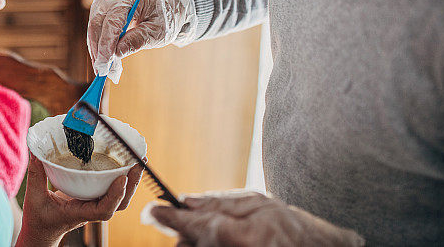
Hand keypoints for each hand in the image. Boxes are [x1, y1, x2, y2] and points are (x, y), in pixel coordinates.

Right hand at [17, 155, 142, 246]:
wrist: (41, 232)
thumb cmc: (38, 219)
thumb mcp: (33, 198)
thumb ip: (35, 176)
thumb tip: (36, 153)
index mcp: (79, 213)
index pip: (104, 210)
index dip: (115, 195)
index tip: (121, 179)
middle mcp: (91, 210)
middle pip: (120, 203)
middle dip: (131, 184)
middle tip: (139, 163)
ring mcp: (94, 205)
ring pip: (119, 198)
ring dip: (131, 181)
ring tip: (138, 161)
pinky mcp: (93, 199)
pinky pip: (112, 190)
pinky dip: (122, 179)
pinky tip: (126, 164)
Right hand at [87, 0, 197, 82]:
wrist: (167, 3)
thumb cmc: (165, 15)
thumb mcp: (158, 30)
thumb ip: (138, 40)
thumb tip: (116, 53)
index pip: (112, 20)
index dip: (106, 44)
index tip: (104, 65)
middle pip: (97, 23)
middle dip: (98, 50)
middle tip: (103, 72)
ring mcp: (105, 0)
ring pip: (93, 28)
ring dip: (97, 50)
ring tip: (106, 70)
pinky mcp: (102, 9)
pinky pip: (96, 29)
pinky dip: (99, 46)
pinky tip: (105, 60)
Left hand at [149, 191, 364, 246]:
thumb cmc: (292, 227)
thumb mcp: (258, 204)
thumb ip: (219, 203)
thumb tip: (185, 202)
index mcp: (238, 236)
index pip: (190, 225)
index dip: (166, 217)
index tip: (151, 211)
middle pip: (185, 244)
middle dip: (185, 230)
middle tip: (202, 222)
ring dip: (196, 242)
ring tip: (223, 235)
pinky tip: (224, 243)